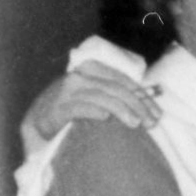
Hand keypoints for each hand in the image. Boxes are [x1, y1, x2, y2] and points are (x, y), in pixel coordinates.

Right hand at [25, 61, 159, 143]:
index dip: (143, 96)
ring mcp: (66, 91)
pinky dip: (93, 111)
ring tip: (136, 123)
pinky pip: (78, 108)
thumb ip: (116, 96)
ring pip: (100, 96)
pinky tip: (105, 118)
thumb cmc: (73, 112)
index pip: (122, 81)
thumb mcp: (96, 99)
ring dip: (121, 109)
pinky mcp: (56, 108)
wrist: (38, 125)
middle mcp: (79, 77)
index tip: (157, 113)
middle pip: (115, 88)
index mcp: (91, 70)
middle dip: (137, 105)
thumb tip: (148, 102)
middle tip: (151, 122)